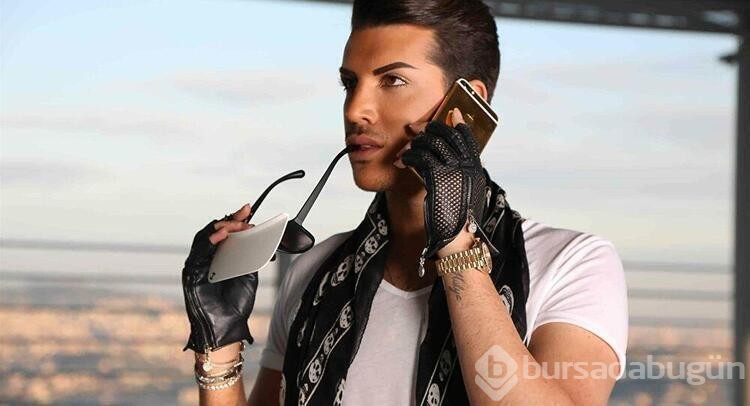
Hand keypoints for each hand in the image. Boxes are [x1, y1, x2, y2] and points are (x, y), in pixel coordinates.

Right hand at [182, 204, 258, 352]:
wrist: (227, 327)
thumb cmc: (235, 304)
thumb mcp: (248, 274)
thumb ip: (249, 255)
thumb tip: (256, 234)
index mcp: (218, 258)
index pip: (224, 233)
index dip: (235, 220)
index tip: (248, 209)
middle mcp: (205, 259)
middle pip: (213, 232)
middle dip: (230, 221)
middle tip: (245, 214)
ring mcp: (197, 266)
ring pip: (203, 239)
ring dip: (221, 228)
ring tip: (236, 223)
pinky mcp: (191, 274)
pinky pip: (198, 254)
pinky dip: (209, 242)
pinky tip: (221, 235)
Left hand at [401, 108, 489, 258]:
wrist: (457, 240)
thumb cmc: (457, 222)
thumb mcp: (465, 194)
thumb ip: (461, 177)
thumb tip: (450, 164)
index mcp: (475, 170)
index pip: (468, 138)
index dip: (458, 124)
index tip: (450, 113)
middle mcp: (468, 167)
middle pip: (448, 135)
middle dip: (430, 127)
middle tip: (414, 128)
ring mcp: (455, 171)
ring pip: (432, 143)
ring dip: (416, 144)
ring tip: (406, 151)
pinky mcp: (438, 178)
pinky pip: (421, 157)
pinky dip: (410, 157)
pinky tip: (403, 162)